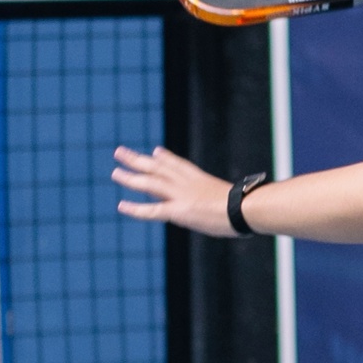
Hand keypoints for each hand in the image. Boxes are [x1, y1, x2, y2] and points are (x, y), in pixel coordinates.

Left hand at [113, 144, 235, 234]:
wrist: (245, 208)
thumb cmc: (247, 205)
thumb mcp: (233, 196)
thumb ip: (224, 197)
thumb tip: (237, 202)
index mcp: (200, 179)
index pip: (178, 164)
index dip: (165, 158)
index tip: (155, 152)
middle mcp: (187, 183)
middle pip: (157, 167)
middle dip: (138, 159)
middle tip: (120, 152)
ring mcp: (181, 195)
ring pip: (150, 183)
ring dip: (131, 177)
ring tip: (115, 172)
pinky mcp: (178, 211)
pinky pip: (152, 210)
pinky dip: (136, 209)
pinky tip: (122, 206)